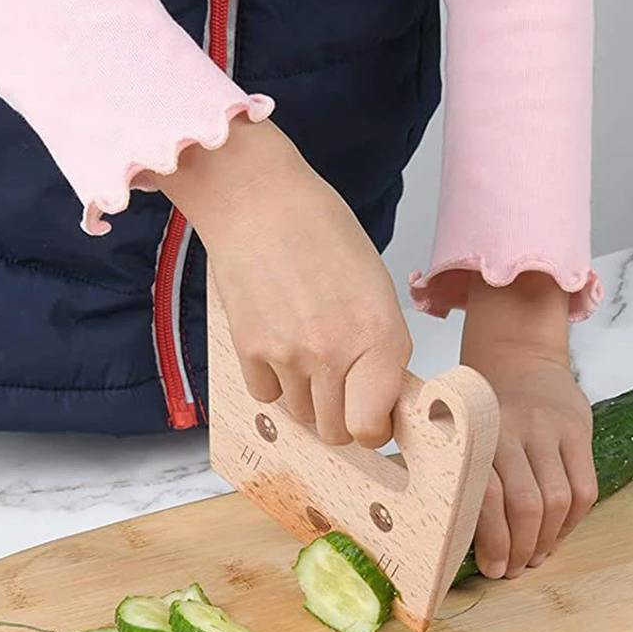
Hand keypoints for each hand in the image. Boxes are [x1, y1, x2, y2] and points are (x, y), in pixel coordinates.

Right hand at [155, 117, 410, 446]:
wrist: (258, 201)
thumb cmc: (319, 229)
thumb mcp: (375, 288)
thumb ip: (380, 347)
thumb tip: (378, 396)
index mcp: (382, 337)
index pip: (374, 427)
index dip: (373, 426)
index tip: (372, 416)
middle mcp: (337, 354)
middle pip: (335, 431)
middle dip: (339, 415)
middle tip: (340, 385)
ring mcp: (290, 356)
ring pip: (301, 414)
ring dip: (306, 395)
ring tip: (306, 349)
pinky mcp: (250, 351)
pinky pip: (265, 394)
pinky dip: (272, 380)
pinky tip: (278, 341)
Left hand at [461, 274, 596, 577]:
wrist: (519, 356)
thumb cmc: (479, 408)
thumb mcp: (455, 430)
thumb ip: (453, 472)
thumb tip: (447, 538)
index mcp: (473, 435)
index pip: (485, 498)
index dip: (491, 541)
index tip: (490, 568)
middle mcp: (511, 429)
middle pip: (524, 505)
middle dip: (520, 549)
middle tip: (512, 570)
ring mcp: (548, 428)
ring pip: (556, 501)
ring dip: (547, 541)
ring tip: (534, 557)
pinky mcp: (577, 428)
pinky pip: (584, 488)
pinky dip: (572, 522)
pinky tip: (556, 534)